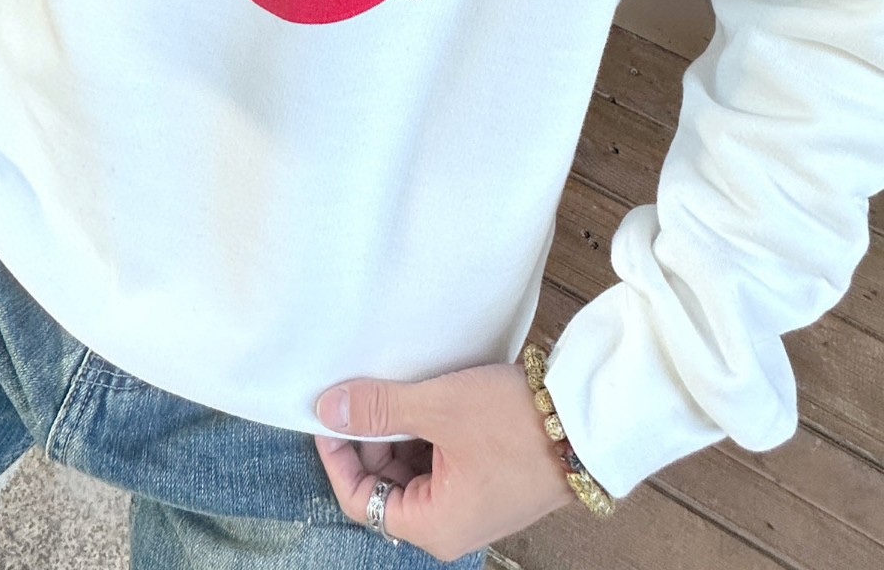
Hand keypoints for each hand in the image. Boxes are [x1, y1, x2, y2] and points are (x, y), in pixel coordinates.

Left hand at [313, 361, 577, 563]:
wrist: (588, 420)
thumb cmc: (517, 424)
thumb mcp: (438, 408)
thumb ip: (379, 410)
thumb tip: (328, 409)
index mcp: (434, 527)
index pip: (360, 500)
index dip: (338, 456)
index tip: (330, 414)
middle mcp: (450, 525)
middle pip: (384, 485)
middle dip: (370, 438)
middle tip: (365, 392)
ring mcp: (470, 503)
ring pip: (411, 469)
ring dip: (398, 431)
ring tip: (397, 388)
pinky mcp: (487, 480)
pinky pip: (439, 460)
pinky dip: (425, 431)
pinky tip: (425, 397)